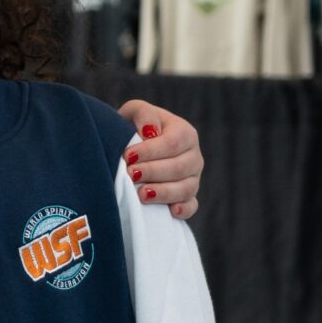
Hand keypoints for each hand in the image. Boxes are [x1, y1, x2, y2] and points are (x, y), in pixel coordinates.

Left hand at [117, 99, 201, 219]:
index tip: (128, 156)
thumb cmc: (134, 127)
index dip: (151, 151)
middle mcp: (193, 156)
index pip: (174, 142)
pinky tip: (170, 211)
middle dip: (153, 172)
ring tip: (141, 193)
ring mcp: (193, 178)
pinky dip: (183, 210)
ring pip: (186, 188)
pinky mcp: (187, 197)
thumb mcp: (135, 112)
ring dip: (163, 192)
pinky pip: (191, 206)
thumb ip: (143, 114)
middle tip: (130, 173)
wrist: (131, 147)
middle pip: (180, 167)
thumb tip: (149, 132)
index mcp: (184, 133)